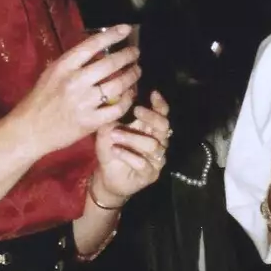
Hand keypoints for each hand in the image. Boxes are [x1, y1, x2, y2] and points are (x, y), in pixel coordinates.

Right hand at [12, 28, 140, 160]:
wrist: (30, 129)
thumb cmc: (41, 99)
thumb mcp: (53, 73)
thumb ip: (74, 63)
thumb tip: (100, 52)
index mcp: (64, 66)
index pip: (92, 45)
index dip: (112, 35)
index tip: (126, 29)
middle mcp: (75, 81)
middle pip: (110, 64)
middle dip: (128, 56)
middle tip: (135, 54)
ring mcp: (84, 102)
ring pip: (118, 85)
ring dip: (132, 76)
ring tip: (137, 71)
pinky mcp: (91, 121)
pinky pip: (118, 108)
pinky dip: (128, 99)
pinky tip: (130, 95)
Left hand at [90, 91, 171, 205]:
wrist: (106, 176)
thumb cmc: (110, 149)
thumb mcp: (108, 129)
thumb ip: (115, 115)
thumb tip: (118, 95)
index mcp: (151, 130)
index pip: (162, 115)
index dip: (160, 104)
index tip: (153, 93)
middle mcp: (158, 143)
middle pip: (164, 127)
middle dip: (151, 117)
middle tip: (136, 110)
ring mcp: (156, 160)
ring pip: (153, 145)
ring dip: (133, 138)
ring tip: (115, 134)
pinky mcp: (150, 174)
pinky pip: (142, 163)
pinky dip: (127, 155)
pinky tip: (115, 150)